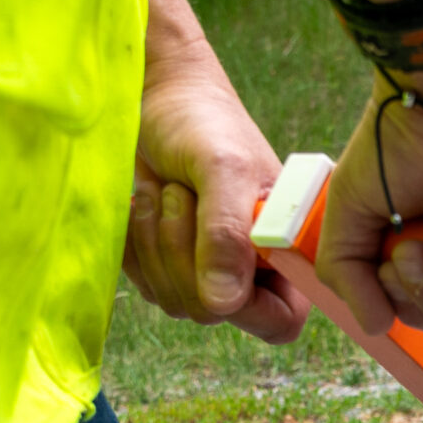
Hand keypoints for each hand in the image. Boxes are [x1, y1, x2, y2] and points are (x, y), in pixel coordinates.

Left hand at [123, 65, 309, 344]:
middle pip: (211, 312)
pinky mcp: (164, 267)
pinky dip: (134, 245)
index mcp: (288, 257)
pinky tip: (144, 203)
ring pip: (172, 300)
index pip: (279, 323)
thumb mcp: (223, 169)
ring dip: (156, 242)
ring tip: (166, 190)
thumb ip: (228, 234)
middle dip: (184, 252)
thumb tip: (224, 303)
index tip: (218, 254)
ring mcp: (205, 274)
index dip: (247, 306)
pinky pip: (142, 285)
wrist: (159, 99)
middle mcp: (251, 275)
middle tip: (182, 194)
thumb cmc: (205, 124)